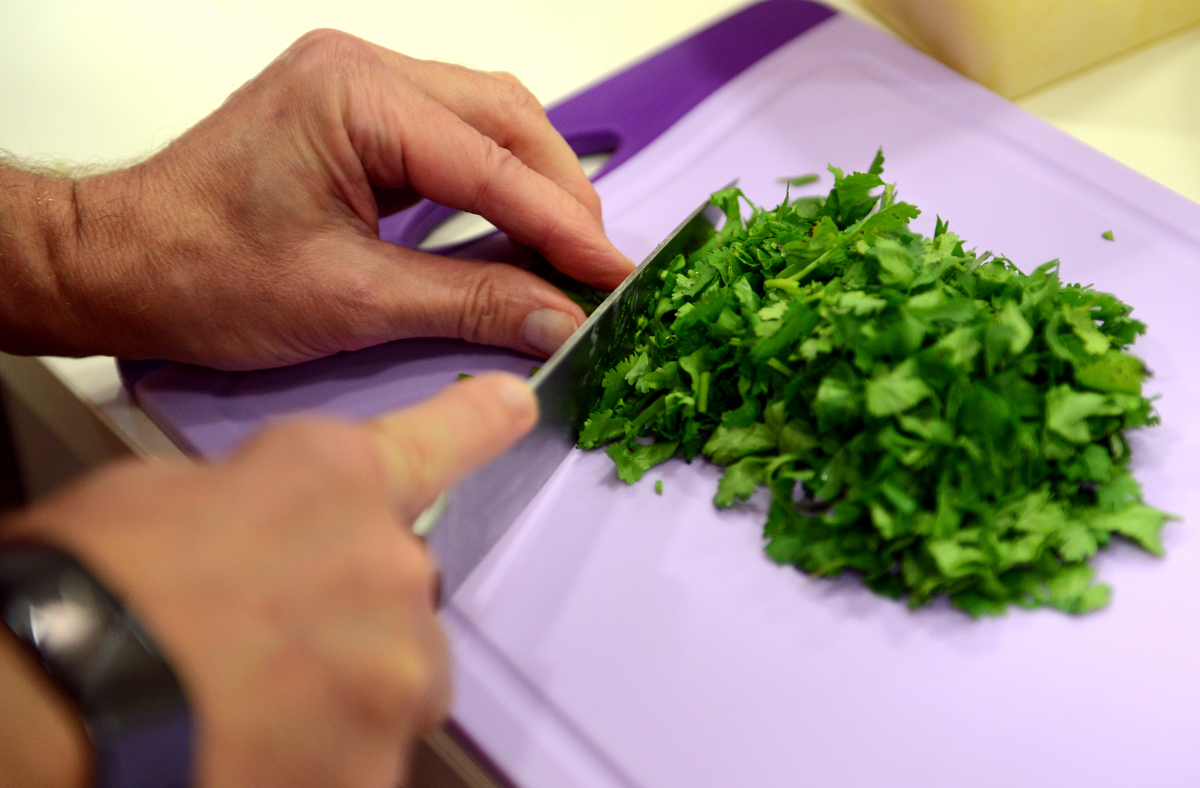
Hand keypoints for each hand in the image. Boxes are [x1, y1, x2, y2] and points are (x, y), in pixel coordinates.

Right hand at [0, 373, 536, 787]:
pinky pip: (373, 749)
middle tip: (263, 633)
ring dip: (348, 685)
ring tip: (253, 698)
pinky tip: (259, 745)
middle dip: (351, 607)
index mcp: (334, 476)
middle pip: (401, 585)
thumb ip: (254, 502)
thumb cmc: (87, 589)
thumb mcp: (162, 496)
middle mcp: (389, 562)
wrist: (65, 696)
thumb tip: (264, 526)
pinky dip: (329, 751)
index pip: (443, 436)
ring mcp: (395, 664)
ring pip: (397, 674)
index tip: (513, 407)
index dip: (481, 422)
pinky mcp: (383, 757)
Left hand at [53, 30, 631, 368]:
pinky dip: (495, 180)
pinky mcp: (356, 112)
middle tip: (597, 268)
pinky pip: (452, 133)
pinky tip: (517, 225)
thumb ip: (468, 302)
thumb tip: (555, 318)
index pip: (492, 163)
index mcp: (354, 97)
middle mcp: (360, 70)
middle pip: (505, 119)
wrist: (123, 262)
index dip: (563, 224)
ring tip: (568, 252)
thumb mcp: (351, 300)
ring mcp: (358, 84)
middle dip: (560, 195)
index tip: (616, 272)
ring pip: (488, 119)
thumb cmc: (201, 272)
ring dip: (534, 184)